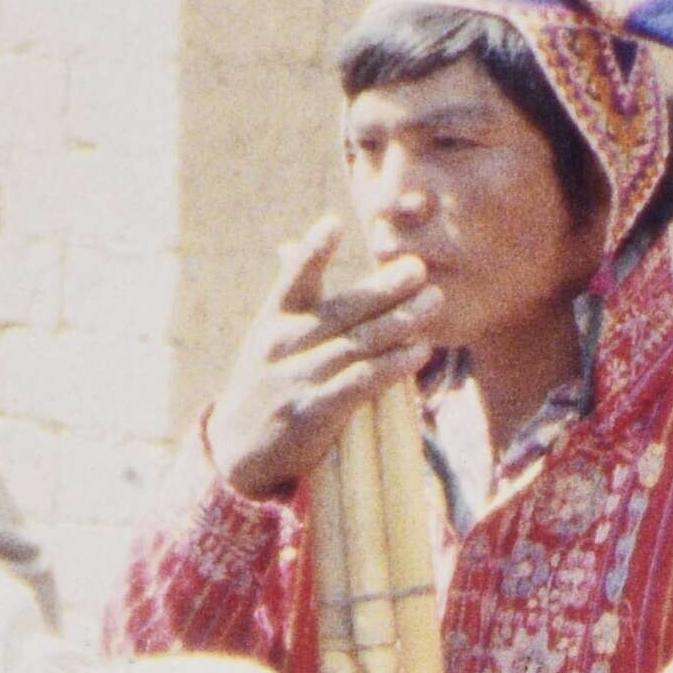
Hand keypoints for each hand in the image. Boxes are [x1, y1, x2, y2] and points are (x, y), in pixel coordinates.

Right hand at [207, 211, 453, 503]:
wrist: (238, 448)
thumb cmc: (266, 382)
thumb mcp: (266, 336)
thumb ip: (290, 297)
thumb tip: (291, 245)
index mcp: (274, 320)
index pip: (293, 279)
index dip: (312, 252)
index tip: (334, 224)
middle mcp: (284, 344)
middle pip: (342, 310)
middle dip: (384, 288)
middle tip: (418, 268)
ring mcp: (298, 378)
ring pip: (357, 344)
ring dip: (400, 322)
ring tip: (433, 302)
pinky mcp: (314, 412)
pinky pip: (360, 383)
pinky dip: (391, 367)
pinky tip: (418, 353)